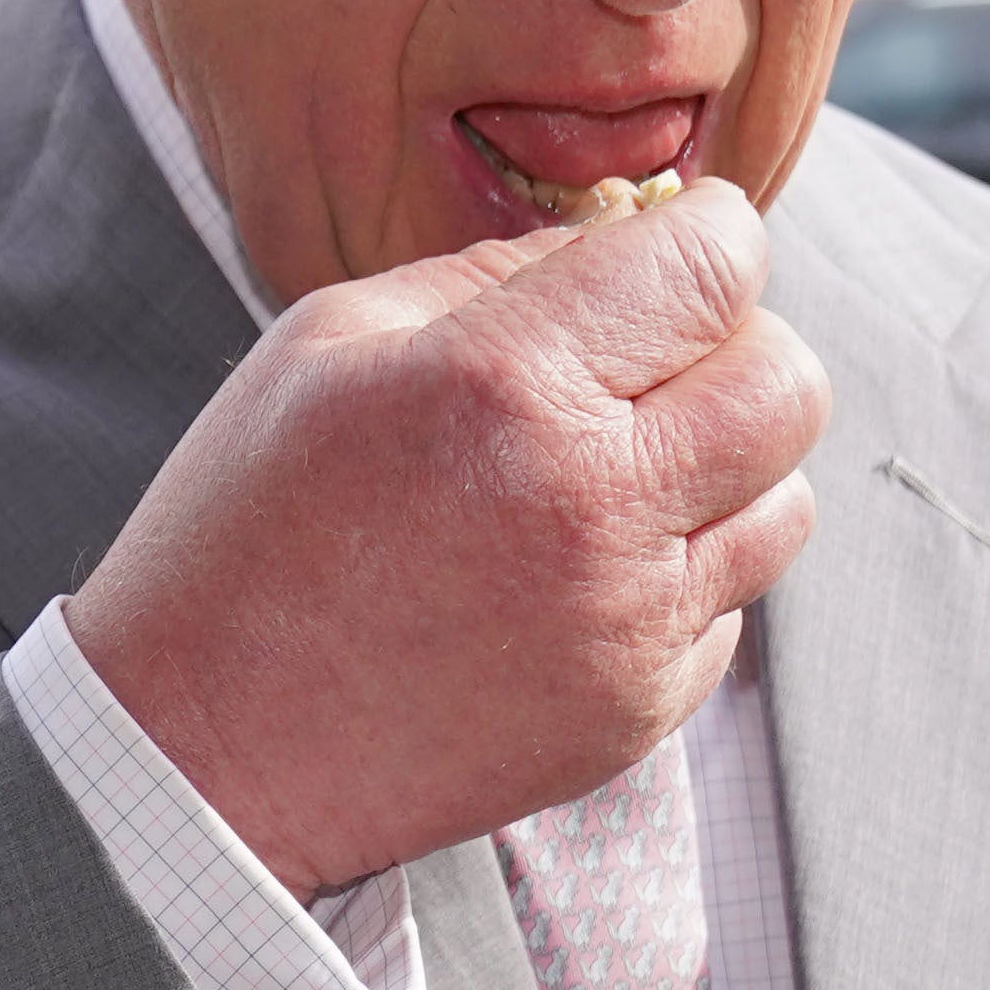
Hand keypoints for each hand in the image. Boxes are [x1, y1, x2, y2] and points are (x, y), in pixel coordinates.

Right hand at [64, 178, 825, 897]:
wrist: (199, 751)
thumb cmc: (245, 526)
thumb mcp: (328, 343)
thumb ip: (495, 271)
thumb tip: (626, 238)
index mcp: (505, 384)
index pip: (719, 264)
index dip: (707, 237)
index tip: (666, 252)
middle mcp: (592, 505)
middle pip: (790, 381)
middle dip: (731, 348)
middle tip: (645, 364)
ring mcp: (626, 624)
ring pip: (785, 500)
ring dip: (720, 469)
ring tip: (609, 476)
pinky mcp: (635, 712)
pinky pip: (729, 610)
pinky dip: (677, 579)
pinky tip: (566, 577)